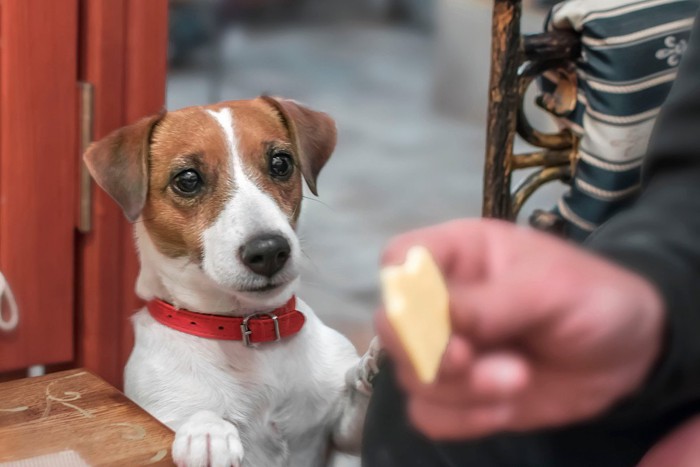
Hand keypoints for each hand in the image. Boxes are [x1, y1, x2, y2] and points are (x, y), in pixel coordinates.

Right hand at [376, 219, 663, 439]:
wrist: (628, 354)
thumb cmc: (592, 297)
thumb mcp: (550, 288)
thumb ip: (490, 302)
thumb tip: (435, 318)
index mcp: (459, 255)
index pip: (400, 258)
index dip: (402, 287)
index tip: (433, 314)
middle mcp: (442, 301)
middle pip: (391, 325)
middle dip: (428, 351)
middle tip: (470, 359)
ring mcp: (448, 349)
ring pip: (410, 376)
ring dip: (459, 390)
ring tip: (518, 380)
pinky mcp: (460, 394)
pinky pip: (429, 414)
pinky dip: (461, 420)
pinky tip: (504, 410)